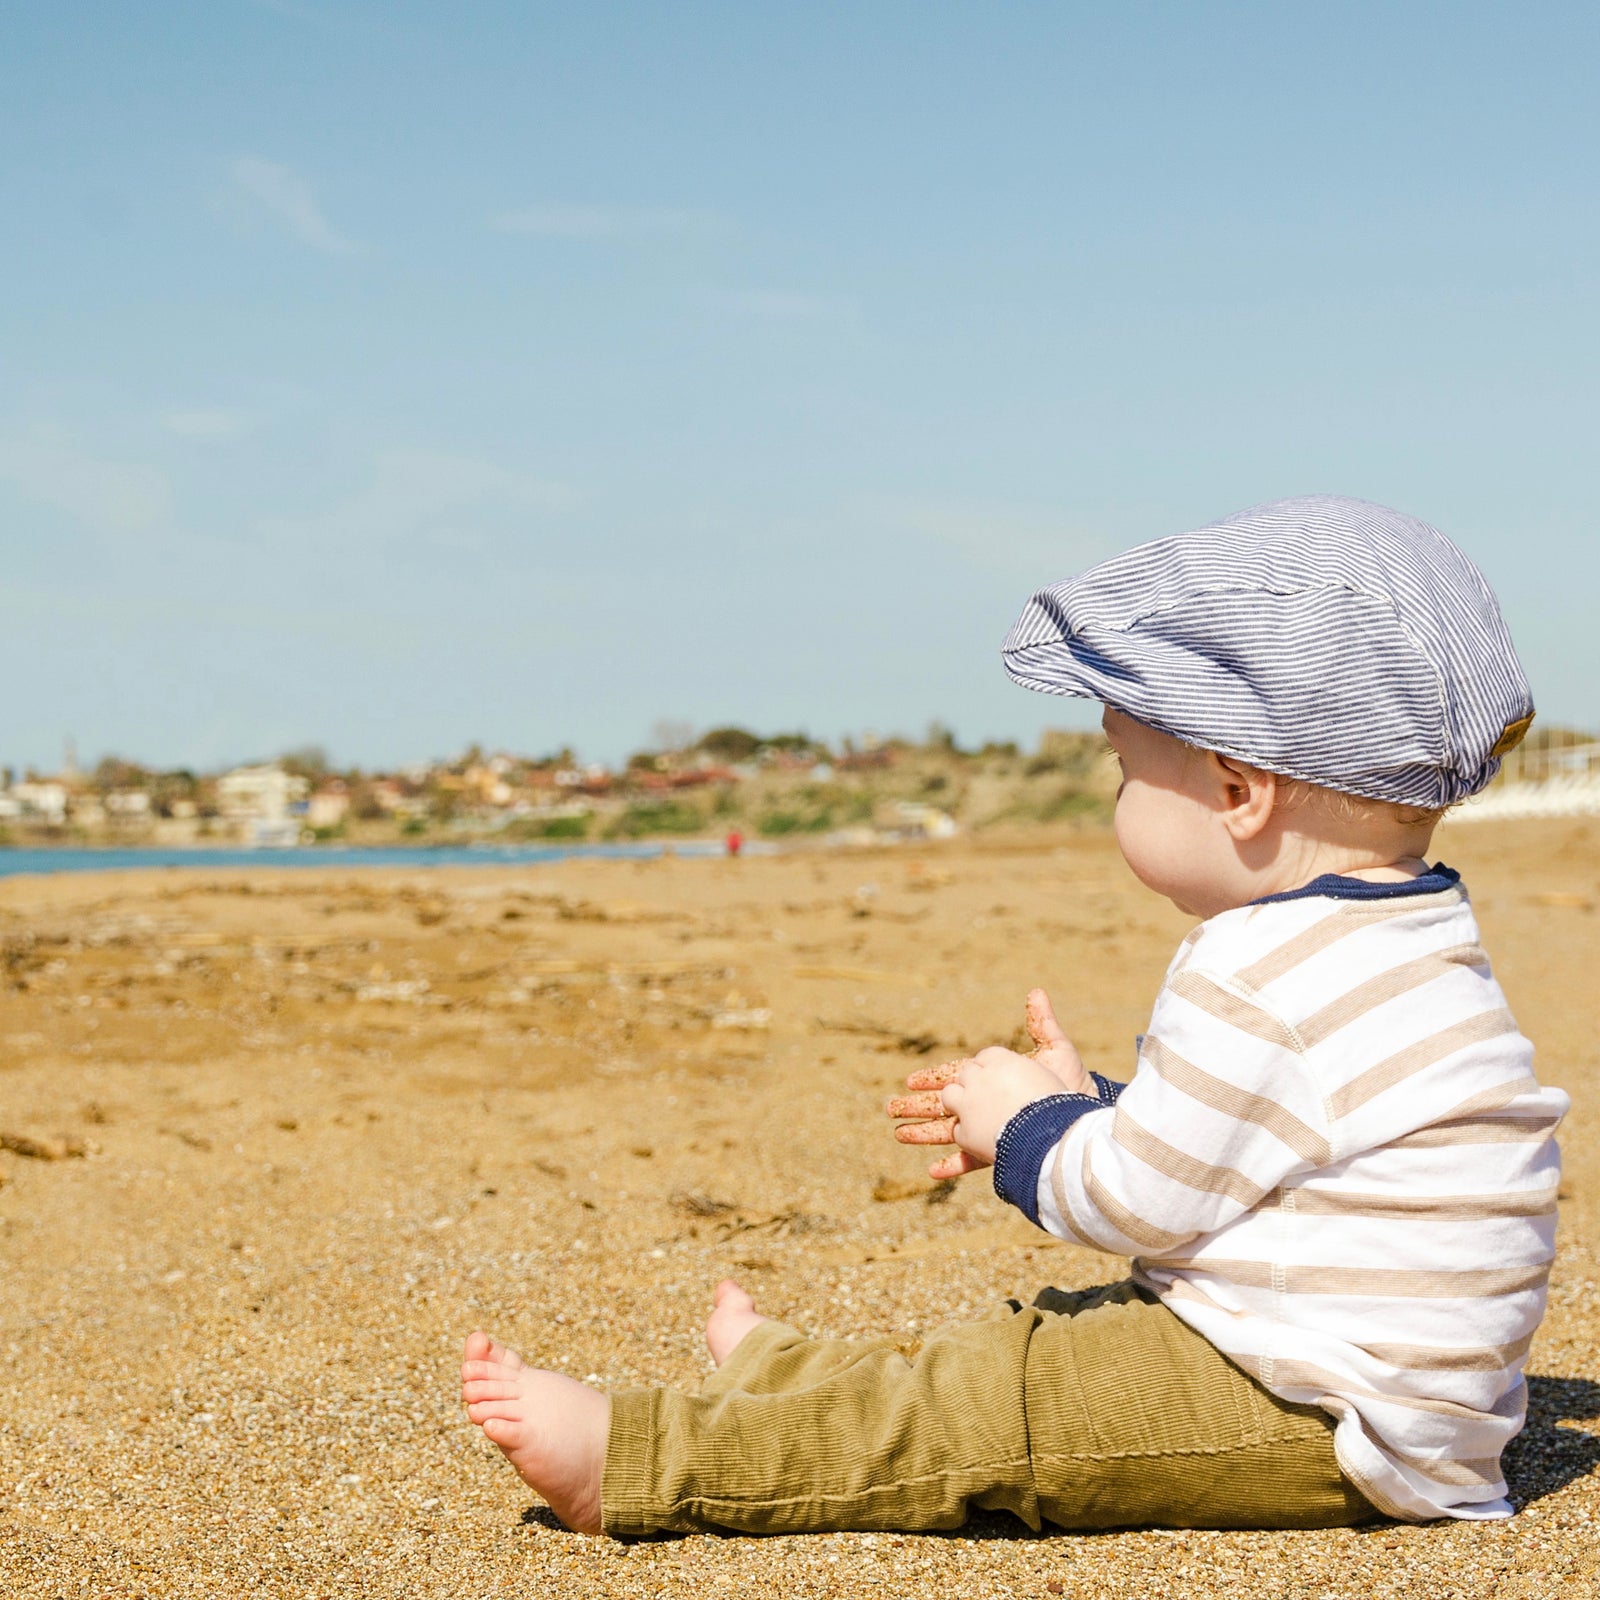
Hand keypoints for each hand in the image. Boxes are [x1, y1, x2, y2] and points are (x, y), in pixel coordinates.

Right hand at [886, 988, 1090, 1179]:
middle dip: (917, 1107)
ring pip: (950, 1133)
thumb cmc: (1074, 1085)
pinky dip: (951, 1165)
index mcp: (996, 1081)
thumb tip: (1036, 992)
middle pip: (946, 1105)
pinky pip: (971, 1161)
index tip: (910, 1081)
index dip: (932, 1079)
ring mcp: (993, 1130)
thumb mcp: (1057, 1050)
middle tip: (889, 1108)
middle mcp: (990, 1106)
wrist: (1088, 1119)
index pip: (956, 1077)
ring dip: (924, 1134)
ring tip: (898, 1135)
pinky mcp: (1001, 1151)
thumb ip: (1042, 1024)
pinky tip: (931, 1171)